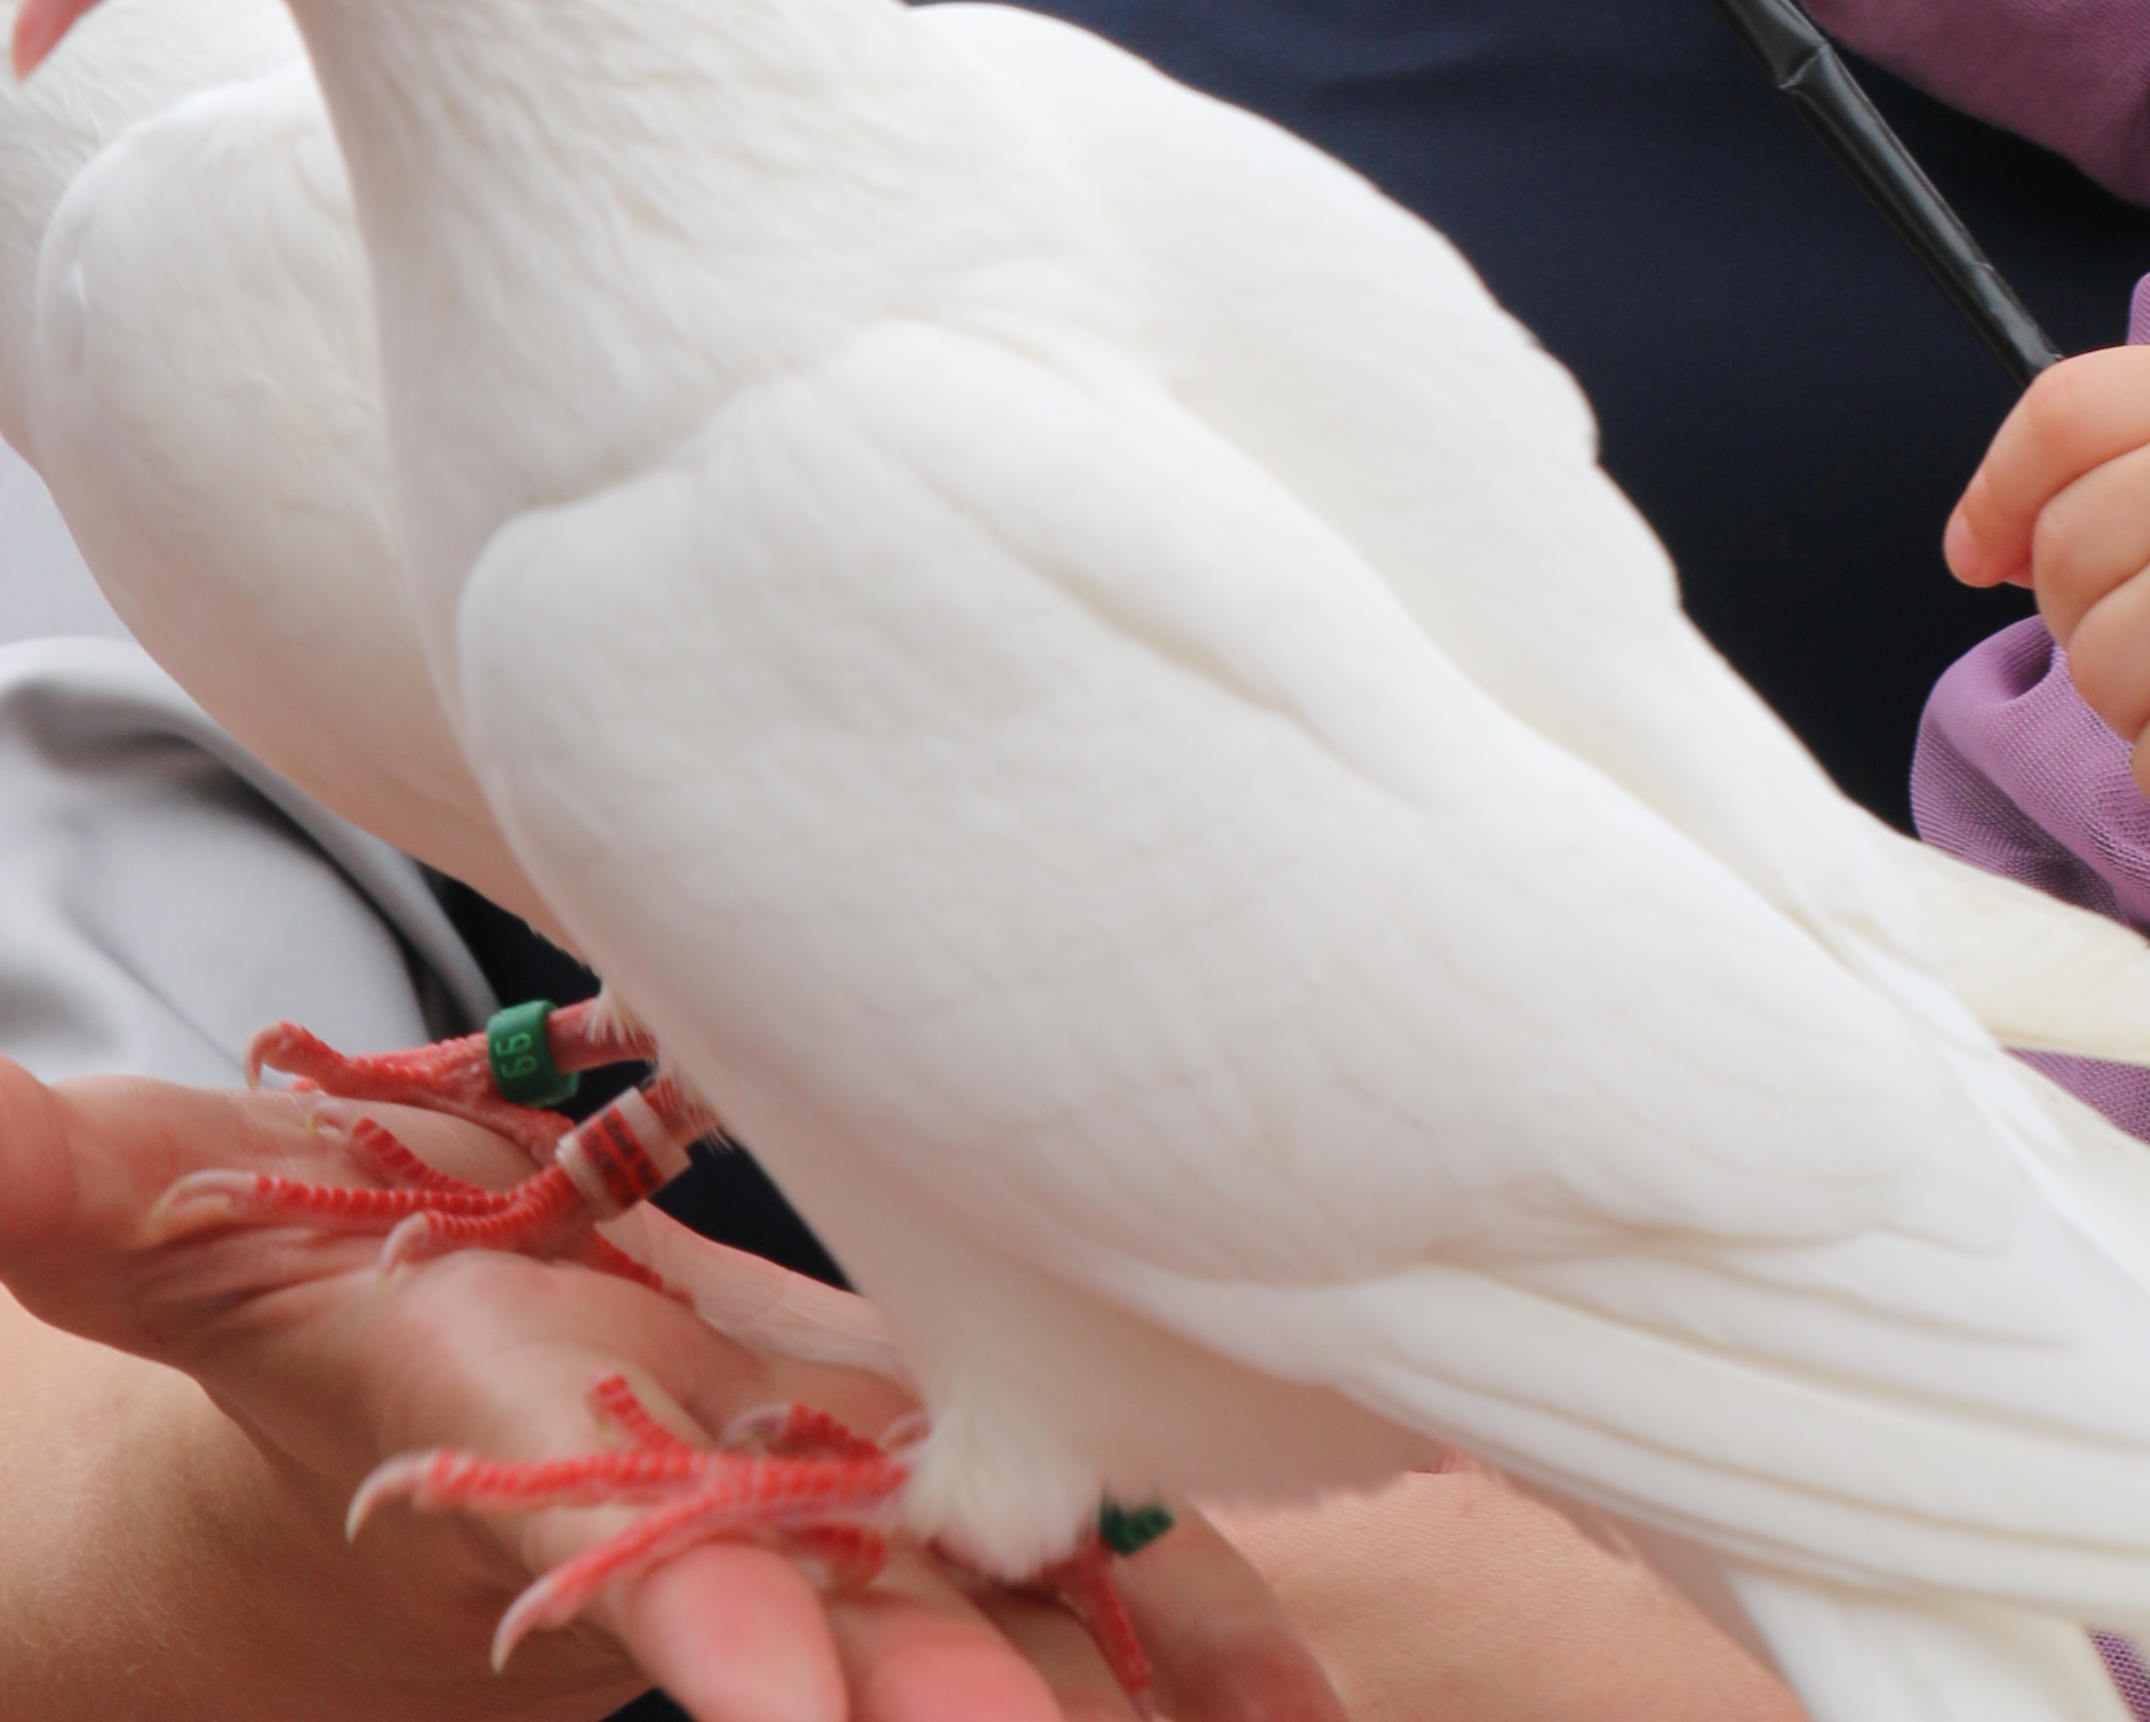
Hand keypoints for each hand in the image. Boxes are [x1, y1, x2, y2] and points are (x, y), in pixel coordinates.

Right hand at [0, 1061, 1346, 1720]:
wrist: (433, 1407)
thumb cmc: (326, 1288)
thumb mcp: (192, 1228)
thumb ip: (71, 1190)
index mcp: (545, 1442)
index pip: (630, 1547)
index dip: (704, 1623)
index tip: (784, 1702)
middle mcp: (697, 1502)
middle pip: (832, 1621)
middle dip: (937, 1704)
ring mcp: (826, 1507)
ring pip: (984, 1619)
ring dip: (1115, 1687)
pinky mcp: (934, 1478)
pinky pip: (1086, 1578)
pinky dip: (1199, 1641)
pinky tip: (1315, 1707)